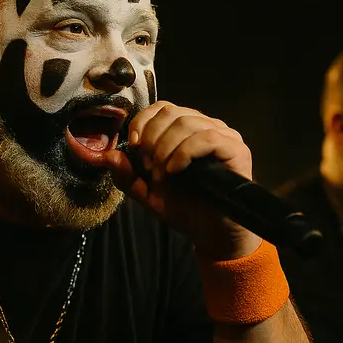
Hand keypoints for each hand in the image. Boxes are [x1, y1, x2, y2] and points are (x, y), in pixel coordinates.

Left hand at [105, 101, 260, 259]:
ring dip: (166, 149)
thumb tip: (106, 156)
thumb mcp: (148, 194)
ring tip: (163, 174)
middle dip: (152, 139)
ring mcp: (224, 136)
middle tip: (149, 167)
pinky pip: (207, 137)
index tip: (134, 147)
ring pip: (187, 122)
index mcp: (186, 130)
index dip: (142, 123)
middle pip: (171, 112)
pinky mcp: (236, 149)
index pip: (161, 108)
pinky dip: (185, 152)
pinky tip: (176, 170)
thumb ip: (127, 175)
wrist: (211, 234)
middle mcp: (206, 127)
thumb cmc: (185, 210)